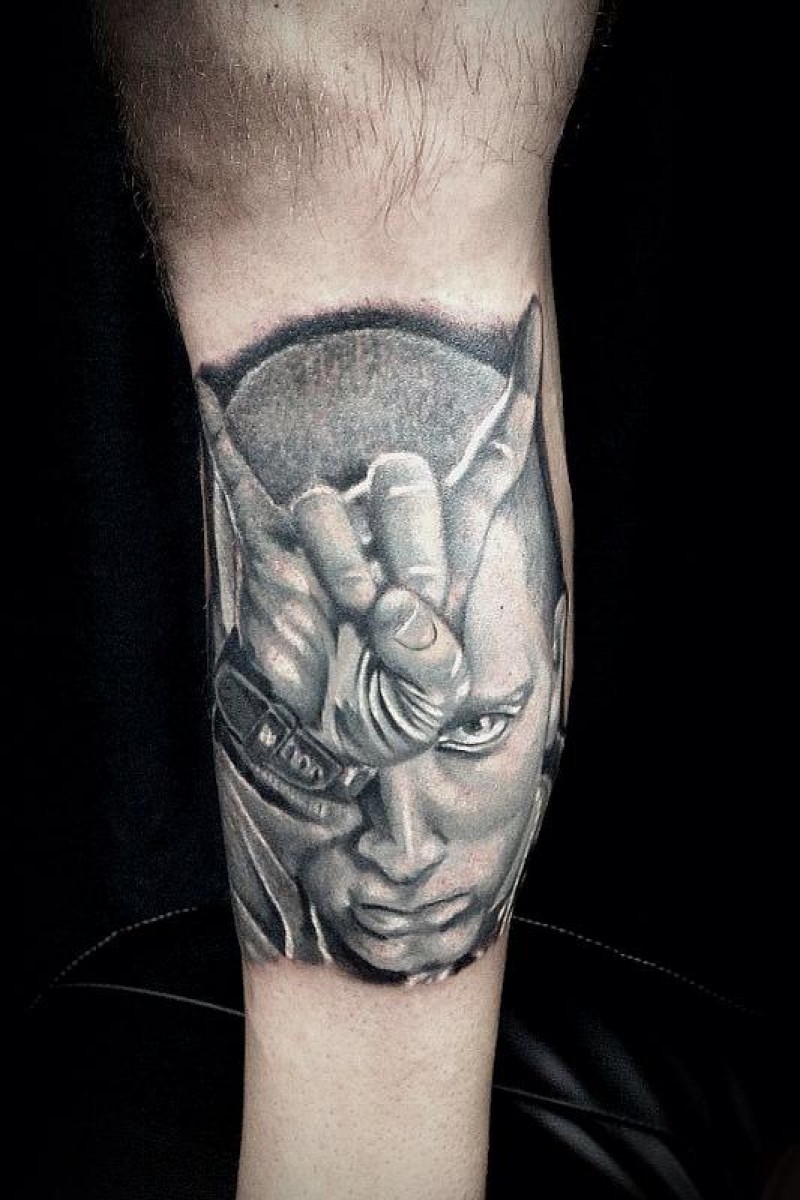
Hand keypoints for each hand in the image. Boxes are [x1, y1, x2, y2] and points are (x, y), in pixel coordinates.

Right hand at [199, 298, 542, 766]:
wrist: (312, 733)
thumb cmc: (380, 709)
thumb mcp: (430, 703)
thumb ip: (433, 665)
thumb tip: (392, 609)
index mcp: (447, 550)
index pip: (490, 463)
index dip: (515, 399)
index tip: (530, 319)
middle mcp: (390, 522)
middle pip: (409, 475)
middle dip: (410, 547)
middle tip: (394, 608)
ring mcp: (331, 527)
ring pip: (328, 502)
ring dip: (339, 566)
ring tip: (344, 614)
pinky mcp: (271, 543)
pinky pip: (244, 477)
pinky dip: (225, 434)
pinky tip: (211, 384)